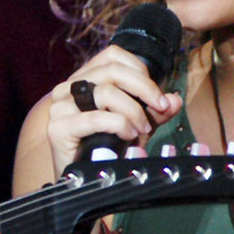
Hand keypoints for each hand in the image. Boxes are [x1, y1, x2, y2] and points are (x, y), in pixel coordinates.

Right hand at [44, 45, 182, 173]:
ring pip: (106, 92)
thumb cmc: (106, 148)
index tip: (158, 96)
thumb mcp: (135, 124)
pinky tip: (128, 136)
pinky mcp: (58, 128)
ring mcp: (60, 106)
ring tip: (141, 129)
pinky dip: (119, 125)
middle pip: (112, 71)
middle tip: (160, 107)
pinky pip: (96, 118)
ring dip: (133, 110)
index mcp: (85, 78)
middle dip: (144, 88)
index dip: (140, 71)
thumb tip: (175, 100)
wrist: (82, 178)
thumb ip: (154, 112)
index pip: (113, 55)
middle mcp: (69, 87)